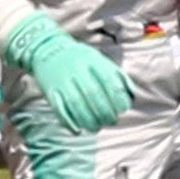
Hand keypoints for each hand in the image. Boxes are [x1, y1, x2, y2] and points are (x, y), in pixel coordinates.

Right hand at [3, 12, 133, 133]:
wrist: (47, 48)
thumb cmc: (80, 58)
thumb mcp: (100, 59)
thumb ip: (117, 76)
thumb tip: (132, 96)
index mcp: (92, 61)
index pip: (108, 81)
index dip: (118, 98)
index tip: (123, 109)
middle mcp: (77, 70)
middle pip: (93, 95)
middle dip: (105, 113)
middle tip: (111, 121)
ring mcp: (62, 80)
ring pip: (76, 104)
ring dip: (88, 121)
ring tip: (96, 128)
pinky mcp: (50, 91)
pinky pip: (59, 109)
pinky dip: (68, 122)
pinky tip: (77, 130)